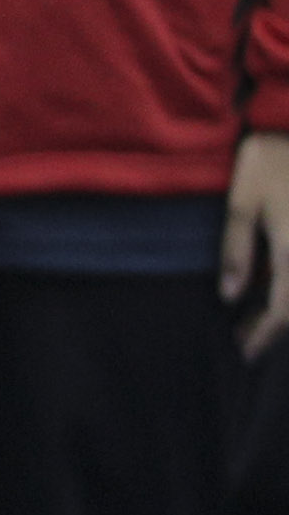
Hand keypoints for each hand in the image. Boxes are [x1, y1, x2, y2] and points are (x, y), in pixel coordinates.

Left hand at [224, 131, 288, 358]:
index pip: (284, 311)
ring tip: (254, 316)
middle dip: (275, 328)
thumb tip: (231, 298)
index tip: (244, 352)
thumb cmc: (268, 162)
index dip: (265, 336)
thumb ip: (237, 250)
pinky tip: (270, 284)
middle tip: (245, 339)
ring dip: (285, 308)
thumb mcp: (242, 203)